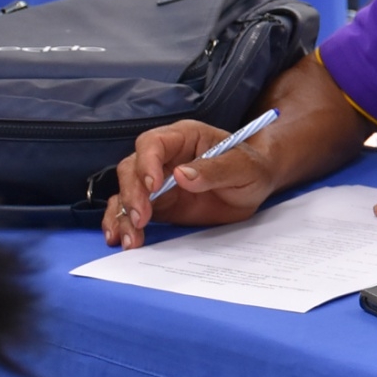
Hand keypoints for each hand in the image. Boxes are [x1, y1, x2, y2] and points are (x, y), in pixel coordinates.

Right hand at [104, 120, 276, 248]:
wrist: (256, 188)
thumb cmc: (252, 168)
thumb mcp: (244, 167)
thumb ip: (216, 169)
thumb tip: (182, 175)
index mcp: (184, 137)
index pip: (153, 143)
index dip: (147, 162)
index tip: (153, 186)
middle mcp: (164, 157)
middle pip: (131, 169)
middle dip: (132, 195)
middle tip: (142, 219)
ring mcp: (157, 181)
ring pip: (126, 192)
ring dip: (122, 215)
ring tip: (130, 239)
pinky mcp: (157, 204)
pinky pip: (130, 211)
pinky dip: (122, 225)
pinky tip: (121, 239)